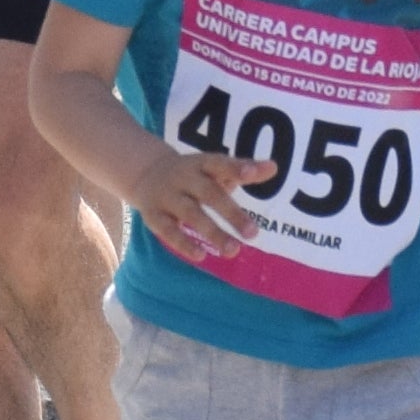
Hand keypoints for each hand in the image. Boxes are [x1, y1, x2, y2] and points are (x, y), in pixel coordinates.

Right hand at [122, 135, 261, 273]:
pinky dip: (183, 243)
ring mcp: (167, 196)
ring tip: (233, 250)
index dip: (236, 168)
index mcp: (201, 164)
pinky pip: (168, 230)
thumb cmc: (193, 174)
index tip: (253, 173)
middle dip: (231, 213)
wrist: (145, 173)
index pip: (220, 163)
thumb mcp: (214, 167)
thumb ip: (243, 169)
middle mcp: (184, 178)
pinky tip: (201, 256)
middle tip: (253, 233)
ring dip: (212, 233)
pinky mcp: (154, 215)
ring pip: (190, 214)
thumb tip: (273, 168)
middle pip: (208, 193)